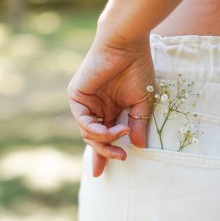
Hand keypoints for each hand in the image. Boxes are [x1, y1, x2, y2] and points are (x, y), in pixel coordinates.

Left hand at [68, 37, 155, 176]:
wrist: (127, 46)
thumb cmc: (137, 70)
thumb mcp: (142, 103)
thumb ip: (138, 125)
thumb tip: (139, 147)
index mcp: (110, 111)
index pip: (105, 137)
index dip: (105, 155)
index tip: (101, 174)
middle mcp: (96, 109)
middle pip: (94, 139)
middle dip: (105, 152)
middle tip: (120, 158)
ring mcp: (85, 103)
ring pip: (87, 133)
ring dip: (104, 139)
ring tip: (121, 134)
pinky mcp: (76, 96)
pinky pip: (82, 120)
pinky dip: (94, 129)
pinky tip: (107, 130)